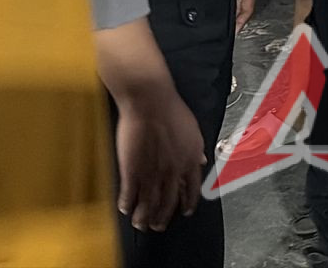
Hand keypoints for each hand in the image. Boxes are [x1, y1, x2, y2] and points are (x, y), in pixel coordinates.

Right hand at [115, 88, 206, 231]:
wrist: (150, 102)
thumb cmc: (171, 111)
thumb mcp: (193, 131)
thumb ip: (196, 150)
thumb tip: (202, 162)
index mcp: (190, 160)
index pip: (192, 190)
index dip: (188, 203)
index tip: (184, 212)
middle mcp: (173, 171)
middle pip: (168, 202)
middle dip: (163, 217)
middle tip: (158, 226)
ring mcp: (152, 172)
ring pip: (148, 203)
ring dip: (144, 217)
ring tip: (140, 224)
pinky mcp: (132, 170)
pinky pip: (129, 193)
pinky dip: (127, 204)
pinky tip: (125, 209)